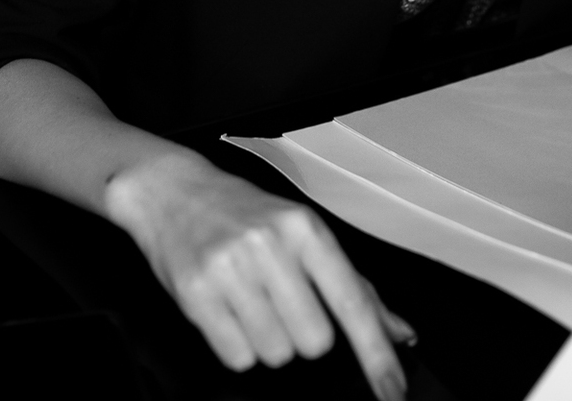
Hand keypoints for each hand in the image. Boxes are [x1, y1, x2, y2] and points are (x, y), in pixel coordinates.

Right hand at [104, 150, 414, 400]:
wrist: (173, 191)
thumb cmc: (245, 214)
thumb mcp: (304, 234)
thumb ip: (353, 286)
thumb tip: (398, 332)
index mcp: (305, 229)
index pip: (352, 302)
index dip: (376, 354)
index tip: (393, 390)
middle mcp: (270, 245)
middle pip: (315, 342)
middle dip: (303, 334)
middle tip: (281, 303)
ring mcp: (231, 268)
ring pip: (276, 354)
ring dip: (268, 341)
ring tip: (250, 302)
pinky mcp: (197, 294)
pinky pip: (237, 357)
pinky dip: (237, 346)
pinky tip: (229, 311)